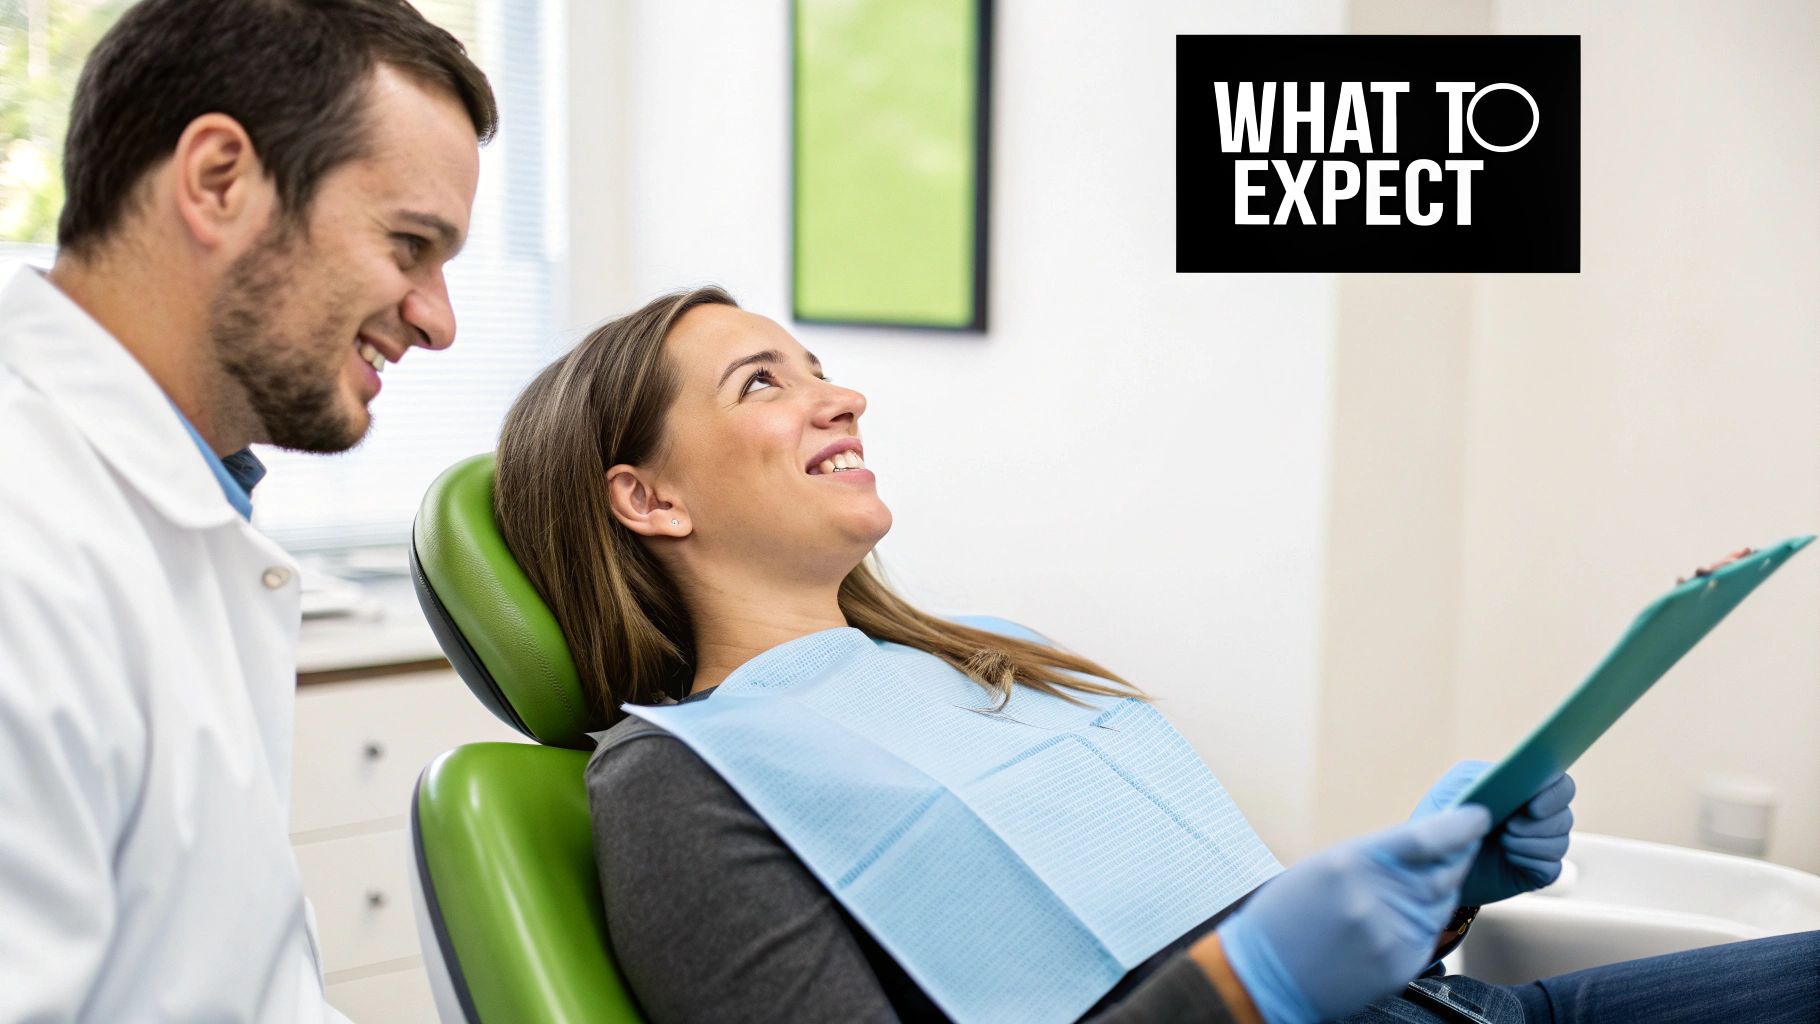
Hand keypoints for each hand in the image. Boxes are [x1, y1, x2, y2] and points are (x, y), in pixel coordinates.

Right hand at [1215, 806, 1490, 1023]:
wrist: (1266, 975)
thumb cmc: (1287, 916)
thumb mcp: (1322, 869)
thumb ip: (1375, 856)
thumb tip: (1426, 845)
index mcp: (1350, 863)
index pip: (1425, 838)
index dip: (1459, 825)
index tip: (1480, 815)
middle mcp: (1375, 898)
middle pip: (1443, 870)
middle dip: (1459, 853)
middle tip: (1468, 839)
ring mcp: (1391, 935)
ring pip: (1441, 900)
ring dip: (1442, 885)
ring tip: (1421, 878)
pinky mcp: (1401, 964)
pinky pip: (1430, 930)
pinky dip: (1429, 915)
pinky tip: (1406, 911)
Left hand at [1412, 760, 1575, 904]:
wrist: (1435, 863)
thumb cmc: (1443, 820)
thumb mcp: (1454, 791)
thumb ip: (1479, 777)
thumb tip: (1510, 778)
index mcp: (1523, 788)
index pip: (1558, 783)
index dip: (1553, 793)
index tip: (1533, 807)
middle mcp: (1537, 815)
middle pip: (1564, 814)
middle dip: (1539, 823)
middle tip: (1510, 827)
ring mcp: (1539, 843)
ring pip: (1560, 841)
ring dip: (1530, 843)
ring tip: (1503, 842)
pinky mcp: (1537, 870)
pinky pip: (1552, 867)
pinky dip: (1530, 862)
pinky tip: (1510, 859)